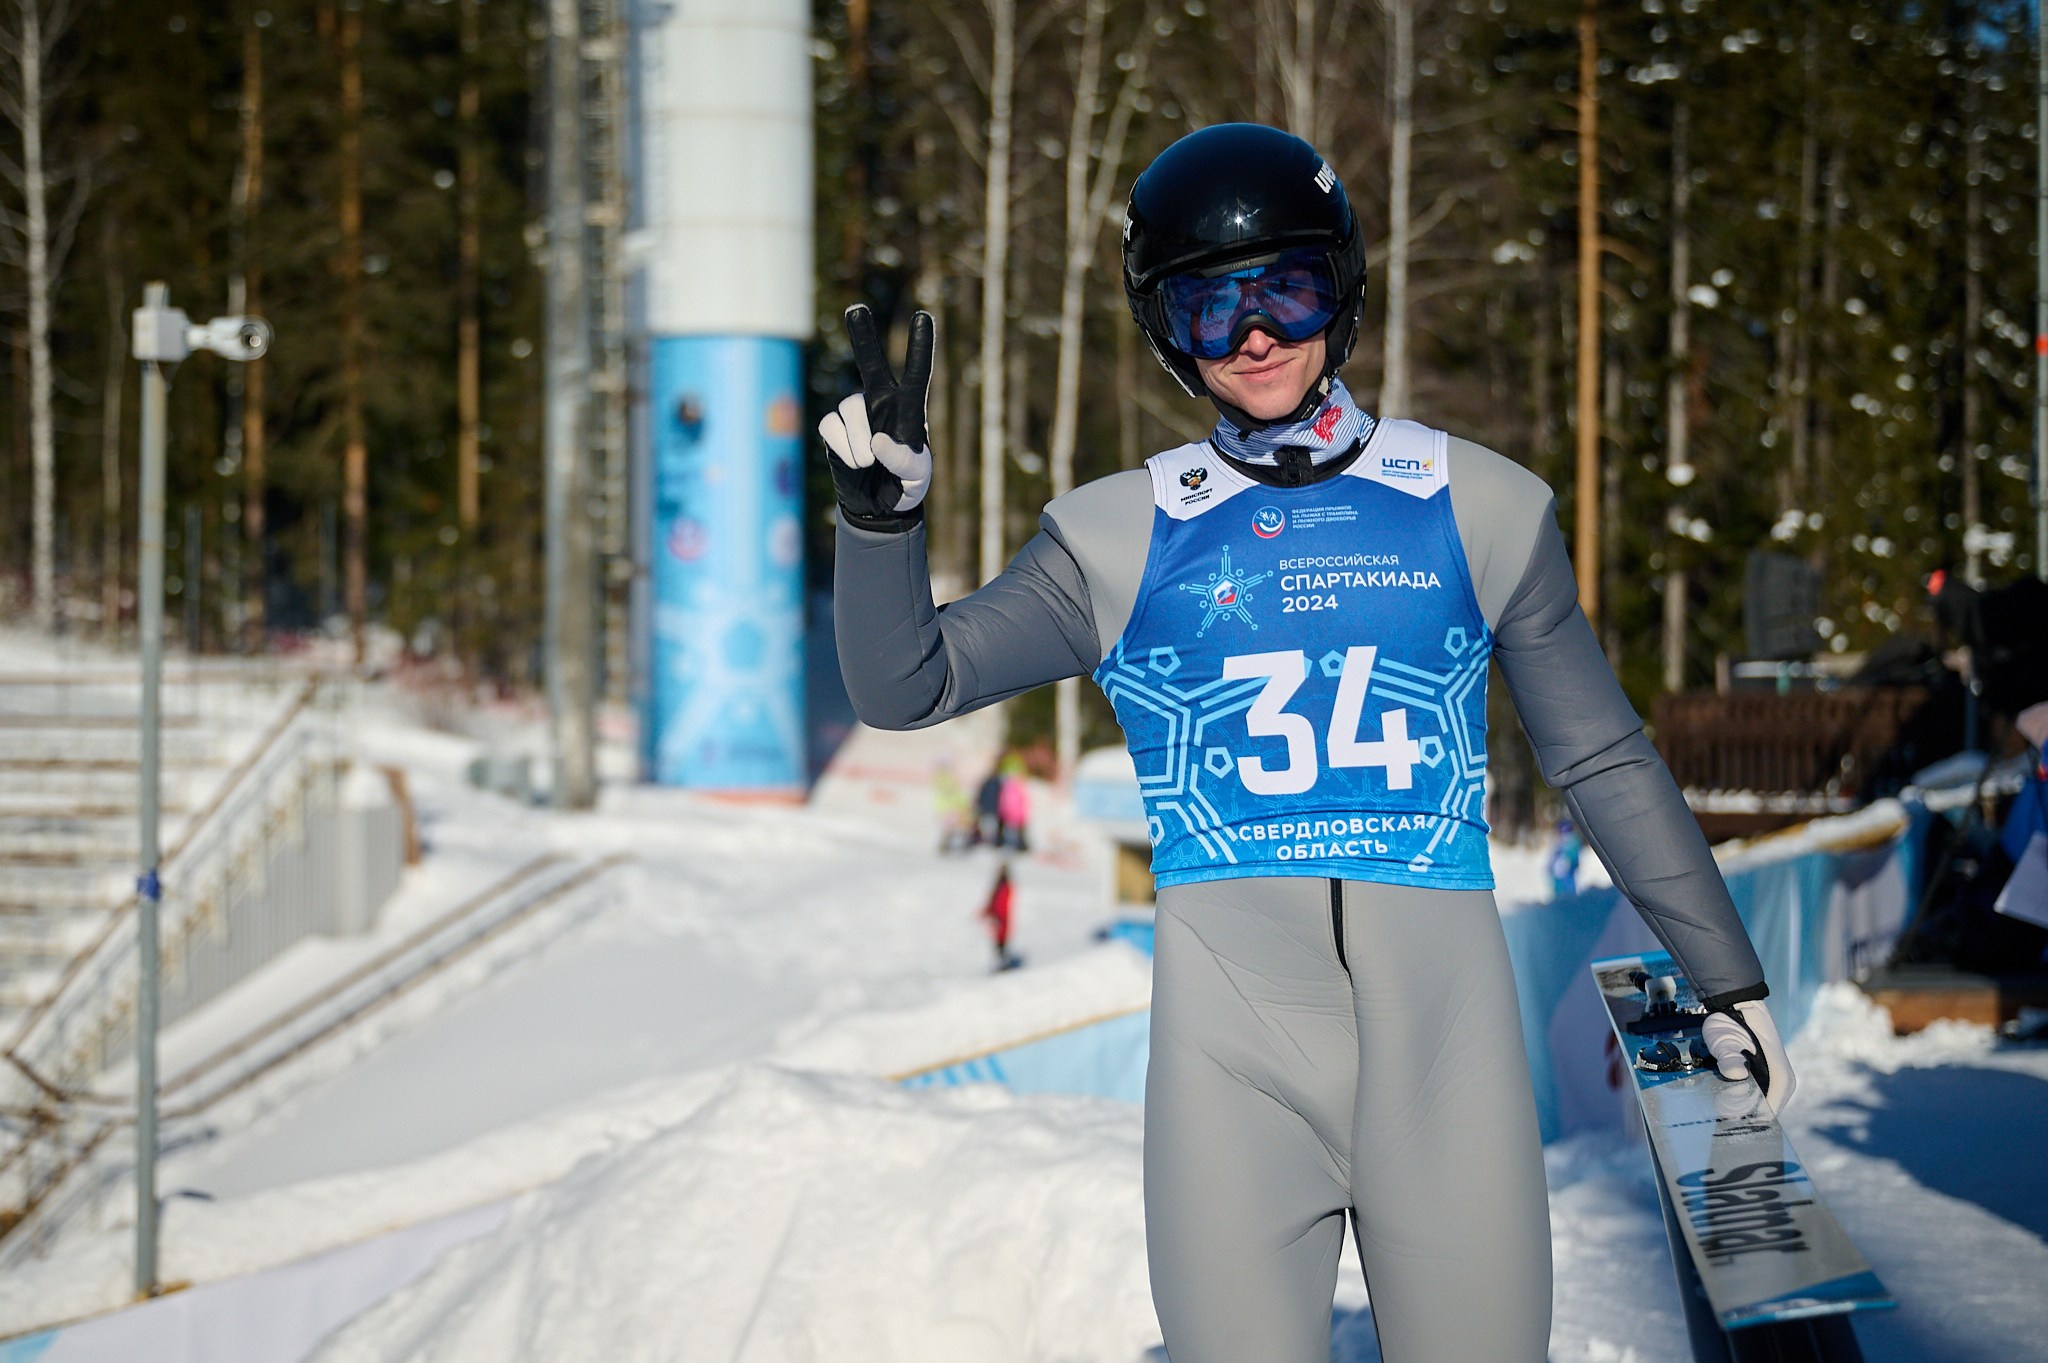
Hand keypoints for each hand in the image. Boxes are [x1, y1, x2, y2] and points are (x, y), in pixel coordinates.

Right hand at [819, 305, 933, 527]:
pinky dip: (843, 450)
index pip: (916, 374)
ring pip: (850, 410)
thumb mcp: (916, 480)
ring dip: (859, 445)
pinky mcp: (832, 428)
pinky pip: (831, 428)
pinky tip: (853, 463)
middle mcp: (879, 401)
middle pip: (870, 364)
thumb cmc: (905, 485)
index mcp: (908, 408)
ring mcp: (853, 412)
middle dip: (862, 336)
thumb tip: (877, 441)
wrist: (877, 506)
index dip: (919, 347)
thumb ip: (904, 461)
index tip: (923, 317)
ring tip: (869, 463)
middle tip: (855, 310)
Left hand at [1702, 999, 1794, 1115]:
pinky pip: (1750, 1098)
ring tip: (1716, 1104)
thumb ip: (1729, 1057)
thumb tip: (1735, 1073)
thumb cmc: (1733, 1022)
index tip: (1725, 1121)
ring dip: (1736, 1108)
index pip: (1767, 1117)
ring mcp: (1772, 1083)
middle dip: (1739, 1116)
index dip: (1746, 1122)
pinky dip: (1736, 1100)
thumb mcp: (1726, 1039)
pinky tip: (1720, 1098)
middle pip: (1760, 1115)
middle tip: (1716, 1112)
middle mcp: (1780, 1086)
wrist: (1736, 1004)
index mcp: (1781, 1081)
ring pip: (1754, 1107)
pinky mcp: (1761, 1080)